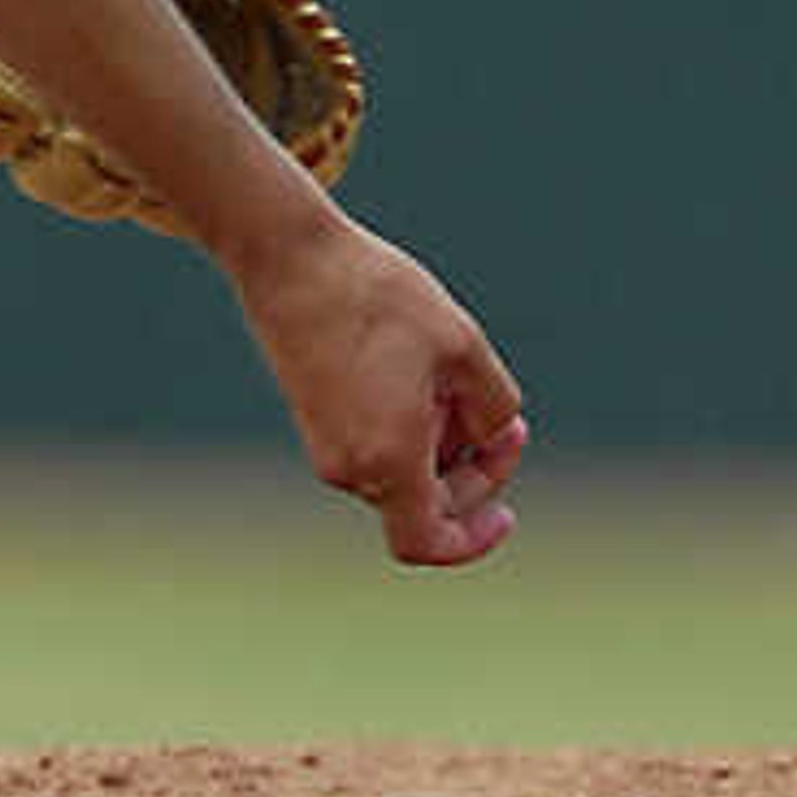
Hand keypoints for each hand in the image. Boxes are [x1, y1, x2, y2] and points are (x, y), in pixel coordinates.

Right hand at [223, 204, 527, 568]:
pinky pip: (372, 447)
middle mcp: (349, 466)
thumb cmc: (377, 296)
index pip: (431, 541)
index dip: (475, 538)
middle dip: (472, 469)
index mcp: (388, 459)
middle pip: (425, 504)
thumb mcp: (463, 346)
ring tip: (455, 380)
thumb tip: (488, 436)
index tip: (506, 513)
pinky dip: (407, 428)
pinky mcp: (312, 416)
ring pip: (400, 472)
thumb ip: (495, 409)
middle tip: (506, 422)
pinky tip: (422, 374)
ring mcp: (324, 443)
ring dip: (440, 444)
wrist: (289, 254)